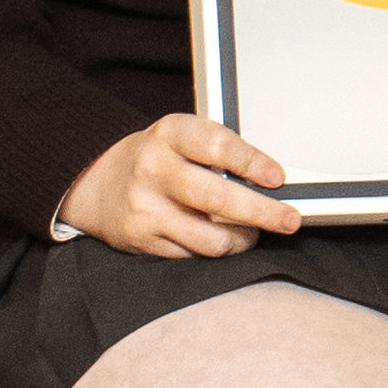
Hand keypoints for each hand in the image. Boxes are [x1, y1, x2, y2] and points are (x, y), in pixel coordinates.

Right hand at [58, 113, 298, 258]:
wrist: (98, 185)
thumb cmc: (157, 158)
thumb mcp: (181, 138)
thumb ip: (218, 152)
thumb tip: (271, 182)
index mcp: (169, 133)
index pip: (218, 146)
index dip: (253, 164)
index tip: (277, 178)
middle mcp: (153, 169)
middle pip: (217, 197)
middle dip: (262, 212)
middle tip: (289, 219)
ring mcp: (146, 208)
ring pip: (210, 236)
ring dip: (243, 238)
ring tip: (253, 232)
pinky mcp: (143, 239)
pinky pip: (194, 254)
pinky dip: (217, 249)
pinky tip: (222, 239)